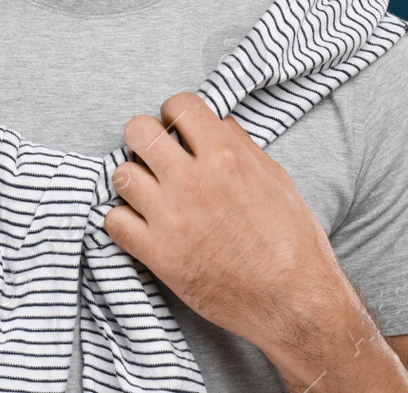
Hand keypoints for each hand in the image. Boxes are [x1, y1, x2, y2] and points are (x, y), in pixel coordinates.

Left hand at [102, 92, 348, 350]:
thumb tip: (216, 122)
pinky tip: (143, 224)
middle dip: (145, 138)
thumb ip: (240, 145)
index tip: (177, 129)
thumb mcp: (276, 178)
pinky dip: (124, 220)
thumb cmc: (293, 242)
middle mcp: (193, 181)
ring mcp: (171, 218)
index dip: (175, 114)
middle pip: (137, 130)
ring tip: (150, 193)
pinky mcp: (158, 255)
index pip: (178, 104)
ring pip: (121, 175)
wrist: (294, 304)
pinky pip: (113, 221)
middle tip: (156, 155)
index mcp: (225, 157)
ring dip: (134, 180)